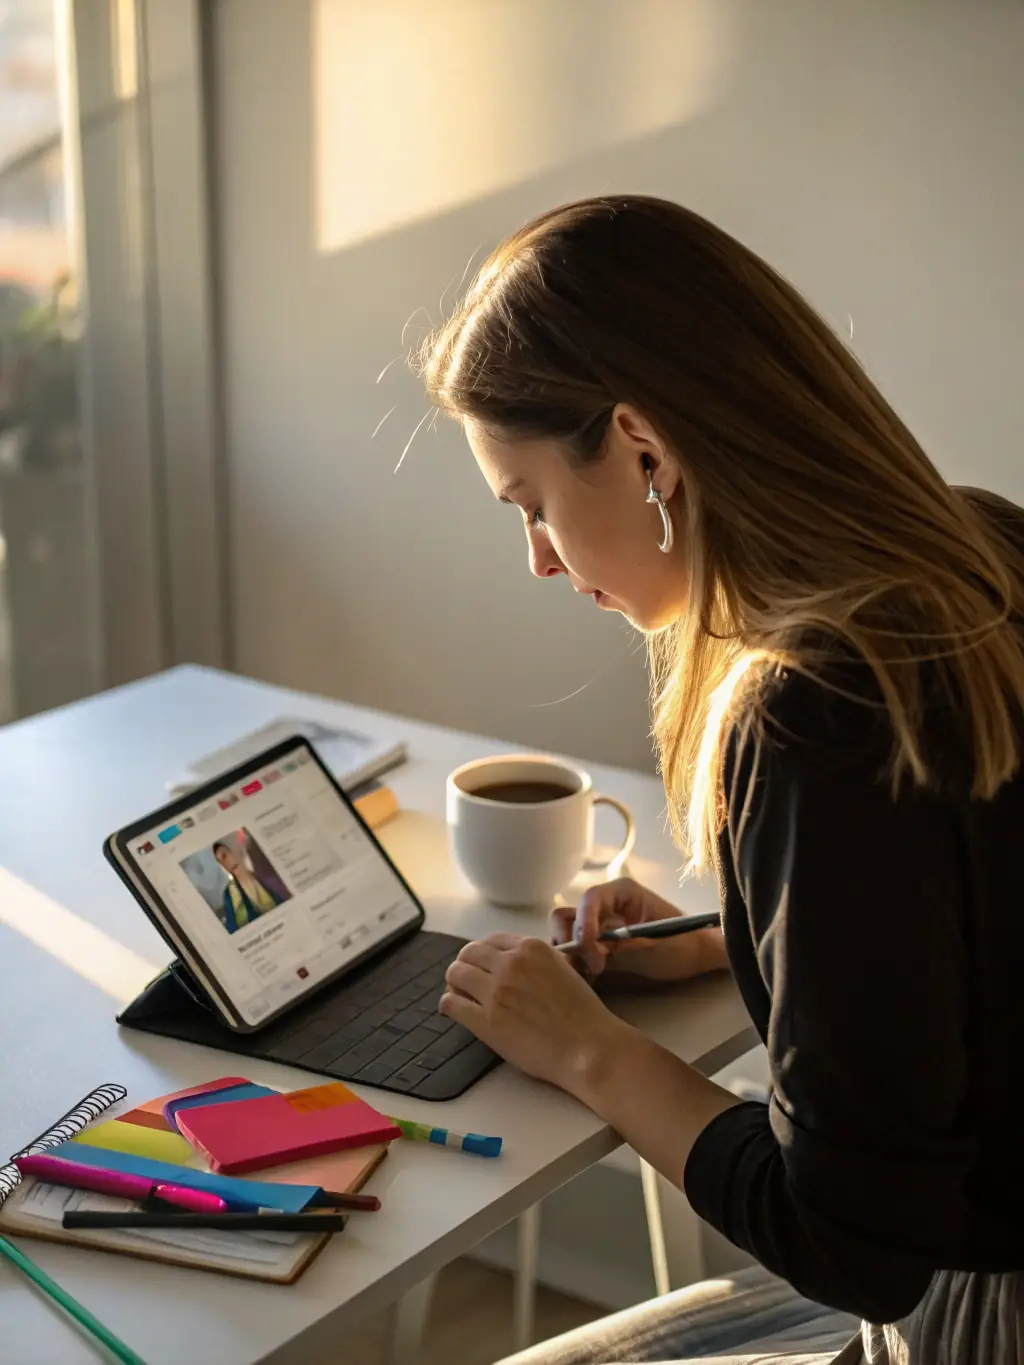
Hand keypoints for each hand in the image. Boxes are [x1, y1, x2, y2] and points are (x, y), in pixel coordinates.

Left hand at [440, 933, 629, 1095]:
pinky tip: (457, 1011)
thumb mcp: (563, 969)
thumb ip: (535, 961)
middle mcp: (509, 963)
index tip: (484, 966)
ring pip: (454, 973)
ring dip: (455, 983)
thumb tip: (512, 962)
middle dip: (466, 965)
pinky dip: (449, 1005)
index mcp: (530, 948)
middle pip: (468, 953)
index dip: (484, 954)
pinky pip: (450, 1003)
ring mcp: (495, 991)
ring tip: (461, 995)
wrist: (588, 1047)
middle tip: (468, 981)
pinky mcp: (485, 1021)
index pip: (491, 940)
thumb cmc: (582, 1013)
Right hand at [550, 877, 726, 982]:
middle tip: (589, 967)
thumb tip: (590, 952)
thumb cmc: (683, 943)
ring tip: (587, 976)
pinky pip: (576, 953)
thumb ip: (621, 945)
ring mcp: (599, 925)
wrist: (697, 956)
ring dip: (570, 956)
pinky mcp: (599, 945)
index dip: (583, 924)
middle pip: (568, 916)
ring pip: (566, 935)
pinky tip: (590, 981)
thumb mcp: (654, 944)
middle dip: (570, 941)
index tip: (591, 952)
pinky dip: (576, 966)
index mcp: (620, 893)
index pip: (589, 901)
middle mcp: (605, 906)